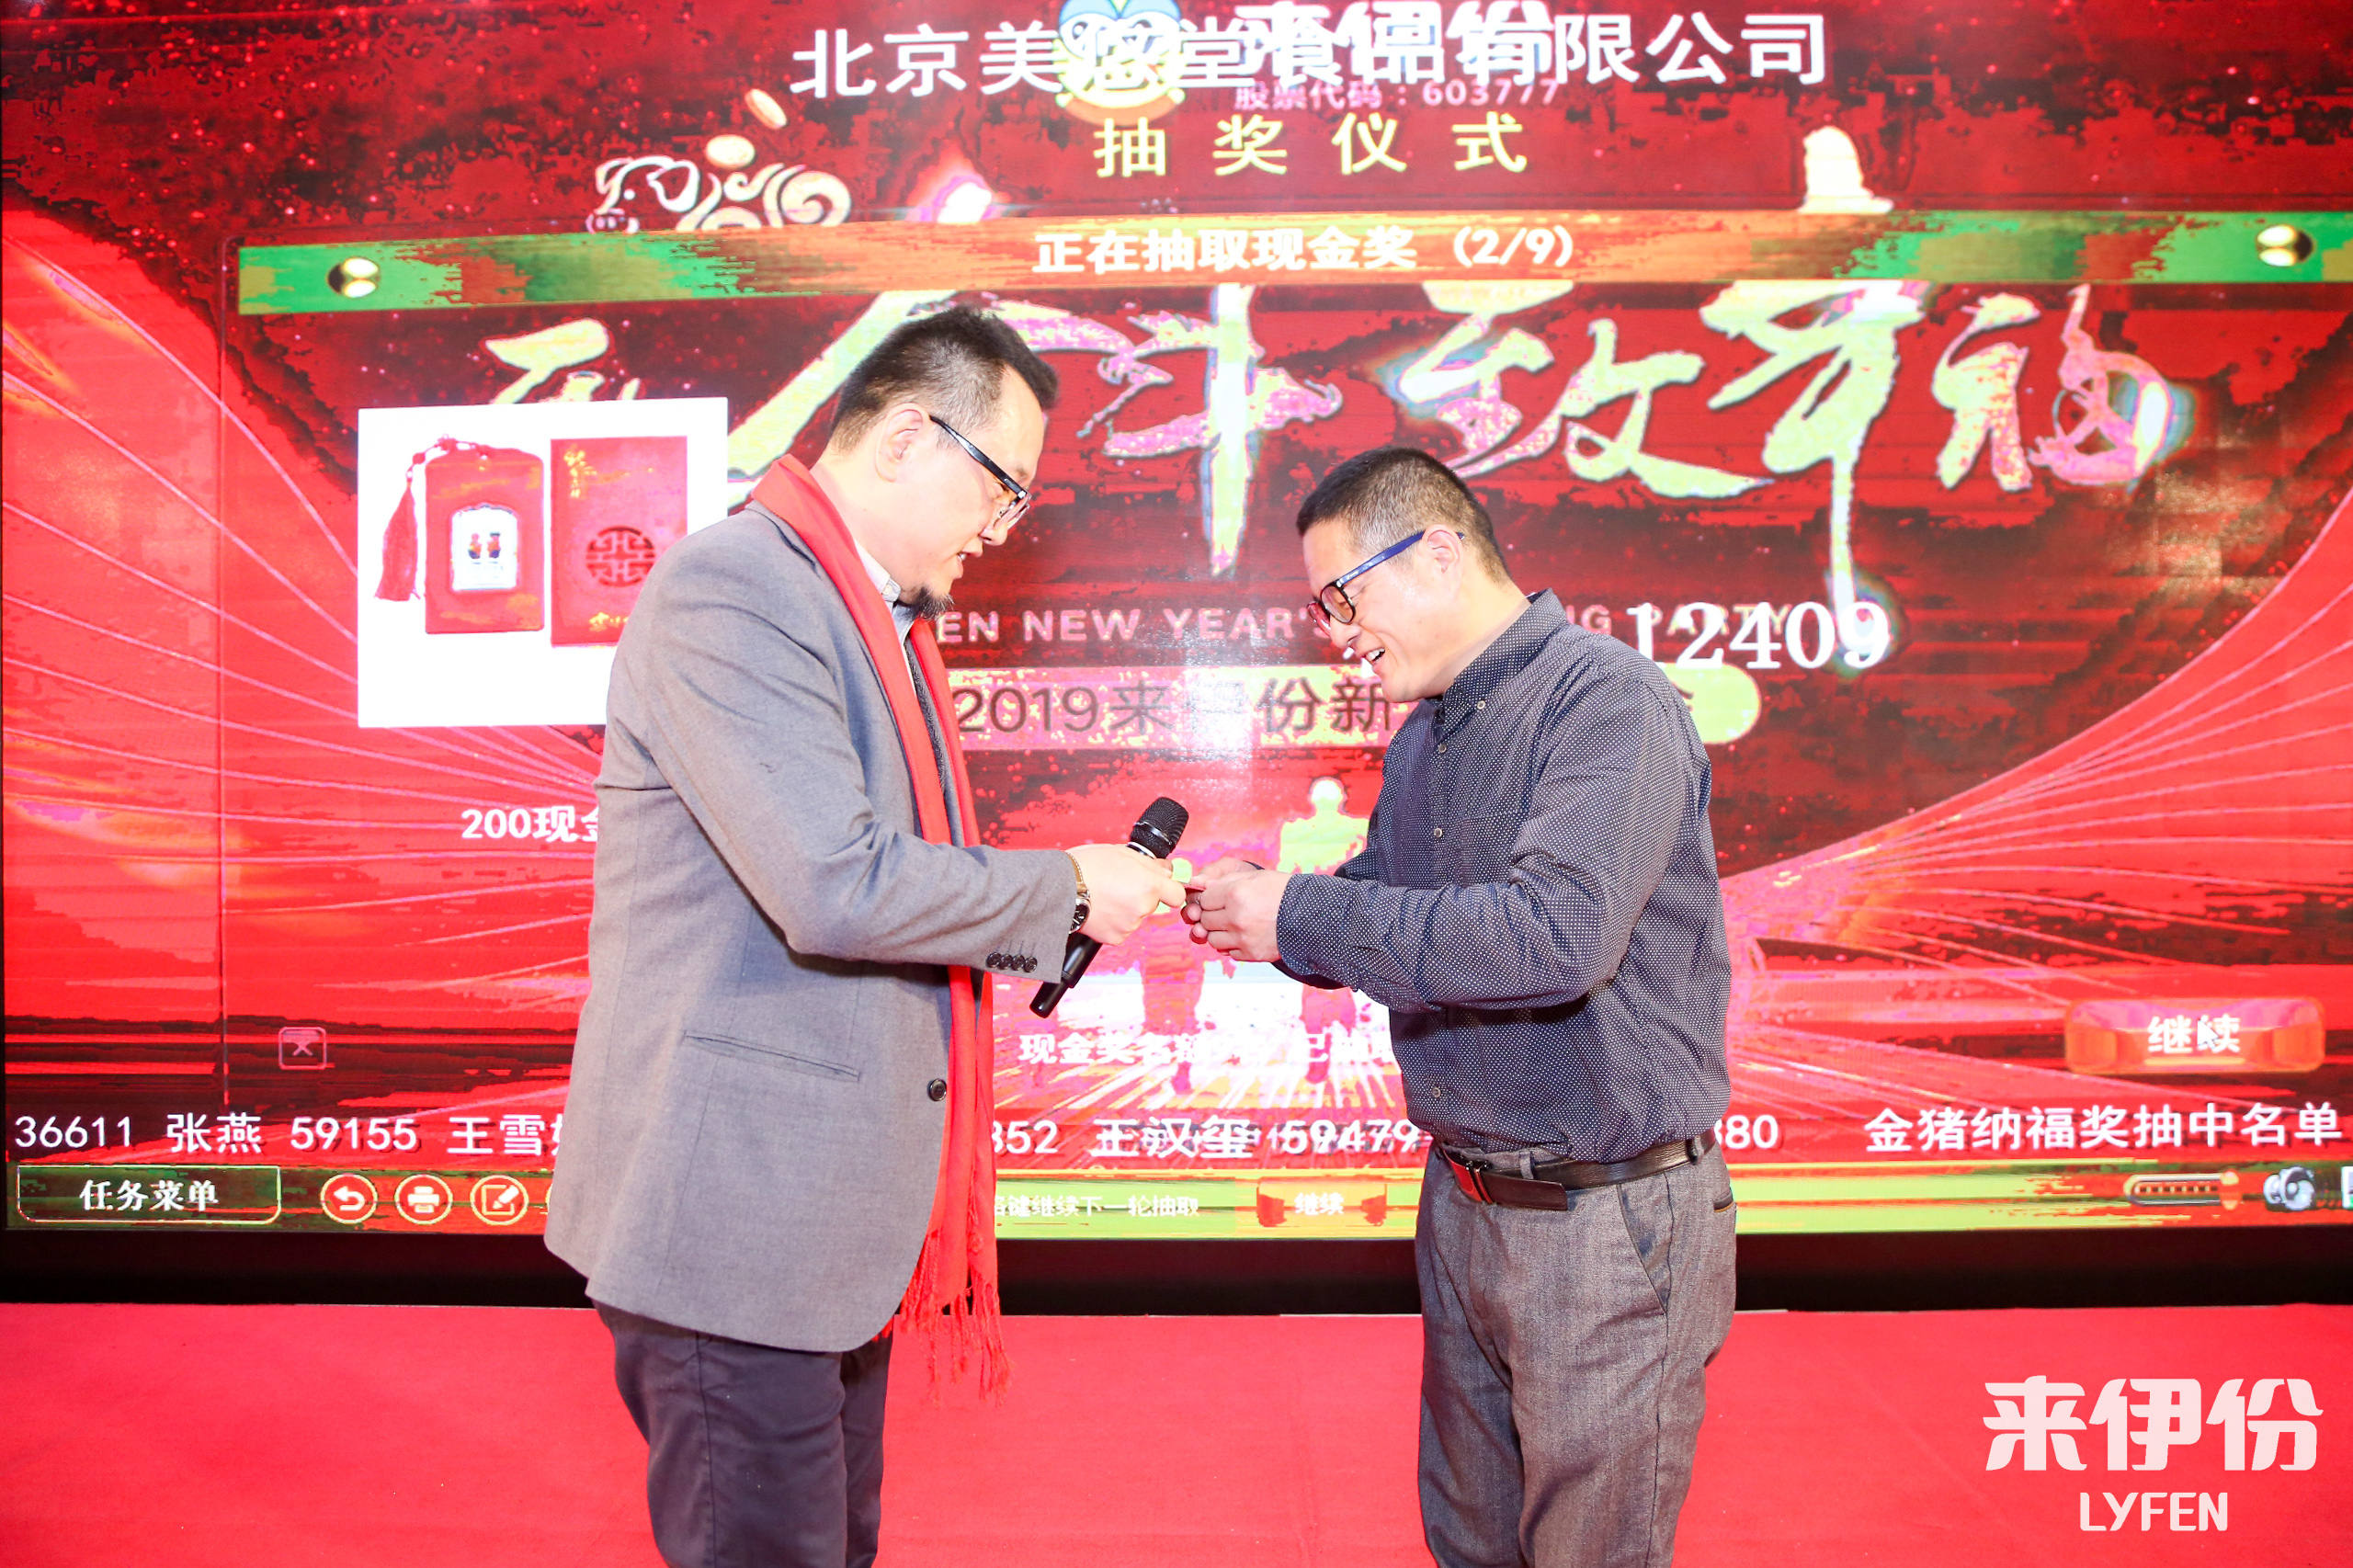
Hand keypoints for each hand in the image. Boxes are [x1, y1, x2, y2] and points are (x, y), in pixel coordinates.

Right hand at [1067, 844, 1188, 947]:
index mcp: (1149, 885)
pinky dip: (1113, 922)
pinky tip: (1099, 909)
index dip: (1169, 890)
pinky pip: (1121, 929)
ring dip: (1125, 909)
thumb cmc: (1086, 866)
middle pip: (1153, 904)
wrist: (1059, 888)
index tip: (1160, 887)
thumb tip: (1167, 870)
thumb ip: (1151, 863)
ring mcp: (1130, 925)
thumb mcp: (1122, 853)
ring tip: (1104, 896)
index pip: (1177, 894)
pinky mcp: (1115, 938)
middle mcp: (1143, 907)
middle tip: (1118, 884)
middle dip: (1140, 895)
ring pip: (1136, 917)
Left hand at [1183, 867, 1287, 962]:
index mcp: (1235, 894)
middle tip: (1228, 911)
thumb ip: (1224, 881)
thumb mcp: (1255, 877)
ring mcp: (1243, 938)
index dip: (1211, 897)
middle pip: (1206, 920)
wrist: (1310, 916)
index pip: (1204, 899)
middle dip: (1213, 915)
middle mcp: (1236, 918)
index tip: (1219, 898)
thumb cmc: (1283, 893)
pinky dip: (1232, 945)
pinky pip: (1228, 952)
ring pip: (1213, 939)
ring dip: (1220, 932)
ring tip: (1235, 924)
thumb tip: (1198, 885)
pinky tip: (1245, 935)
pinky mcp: (1250, 954)